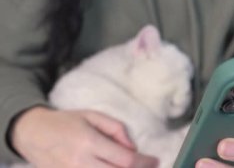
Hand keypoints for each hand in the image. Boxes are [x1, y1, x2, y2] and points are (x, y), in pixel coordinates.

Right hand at [11, 107, 158, 167]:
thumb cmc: (66, 121)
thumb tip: (133, 147)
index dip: (145, 162)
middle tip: (148, 167)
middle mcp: (81, 163)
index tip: (155, 160)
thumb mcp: (92, 116)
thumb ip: (116, 129)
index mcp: (90, 142)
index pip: (126, 159)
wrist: (33, 134)